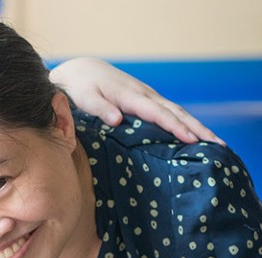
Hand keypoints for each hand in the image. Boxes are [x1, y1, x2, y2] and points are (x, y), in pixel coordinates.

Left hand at [50, 57, 223, 144]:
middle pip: (176, 112)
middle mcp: (144, 95)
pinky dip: (184, 122)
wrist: (84, 70)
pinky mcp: (147, 100)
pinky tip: (193, 134)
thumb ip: (100, 109)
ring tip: (214, 141)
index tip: (191, 139)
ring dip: (196, 125)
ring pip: (177, 111)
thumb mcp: (86, 98)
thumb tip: (117, 120)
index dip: (175, 127)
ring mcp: (148, 96)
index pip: (158, 114)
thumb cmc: (82, 88)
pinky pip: (169, 112)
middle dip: (197, 128)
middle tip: (216, 144)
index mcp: (131, 97)